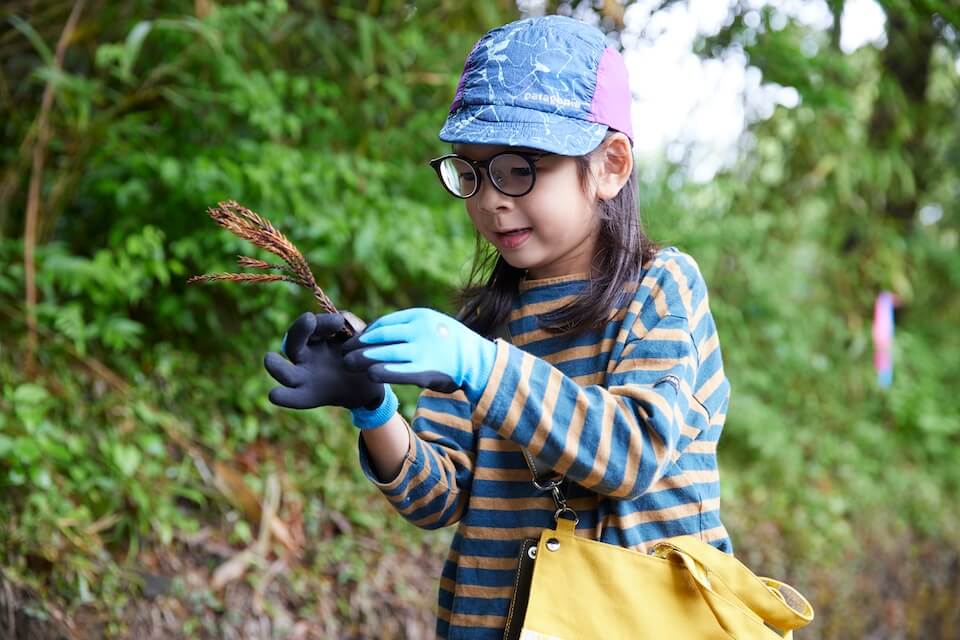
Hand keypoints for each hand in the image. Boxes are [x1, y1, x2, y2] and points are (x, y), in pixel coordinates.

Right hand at [264, 311, 385, 410]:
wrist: (371, 385)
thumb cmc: (362, 356)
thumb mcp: (362, 338)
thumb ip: (353, 325)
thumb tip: (341, 318)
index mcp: (317, 336)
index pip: (313, 325)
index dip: (323, 321)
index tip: (339, 321)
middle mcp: (306, 353)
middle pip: (294, 340)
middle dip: (299, 330)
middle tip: (309, 319)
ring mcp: (304, 375)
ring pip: (284, 370)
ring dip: (276, 366)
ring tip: (269, 359)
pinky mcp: (308, 395)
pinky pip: (292, 397)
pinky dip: (283, 396)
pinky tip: (275, 394)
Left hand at [341, 308, 496, 400]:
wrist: (479, 361)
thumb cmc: (453, 344)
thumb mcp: (434, 324)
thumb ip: (410, 326)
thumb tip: (380, 331)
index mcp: (420, 316)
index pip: (384, 323)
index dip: (366, 333)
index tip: (355, 341)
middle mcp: (420, 330)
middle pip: (379, 337)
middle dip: (358, 345)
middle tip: (344, 352)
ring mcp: (422, 350)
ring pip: (383, 353)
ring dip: (362, 359)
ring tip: (349, 364)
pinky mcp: (425, 371)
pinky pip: (396, 371)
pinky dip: (380, 372)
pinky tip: (370, 375)